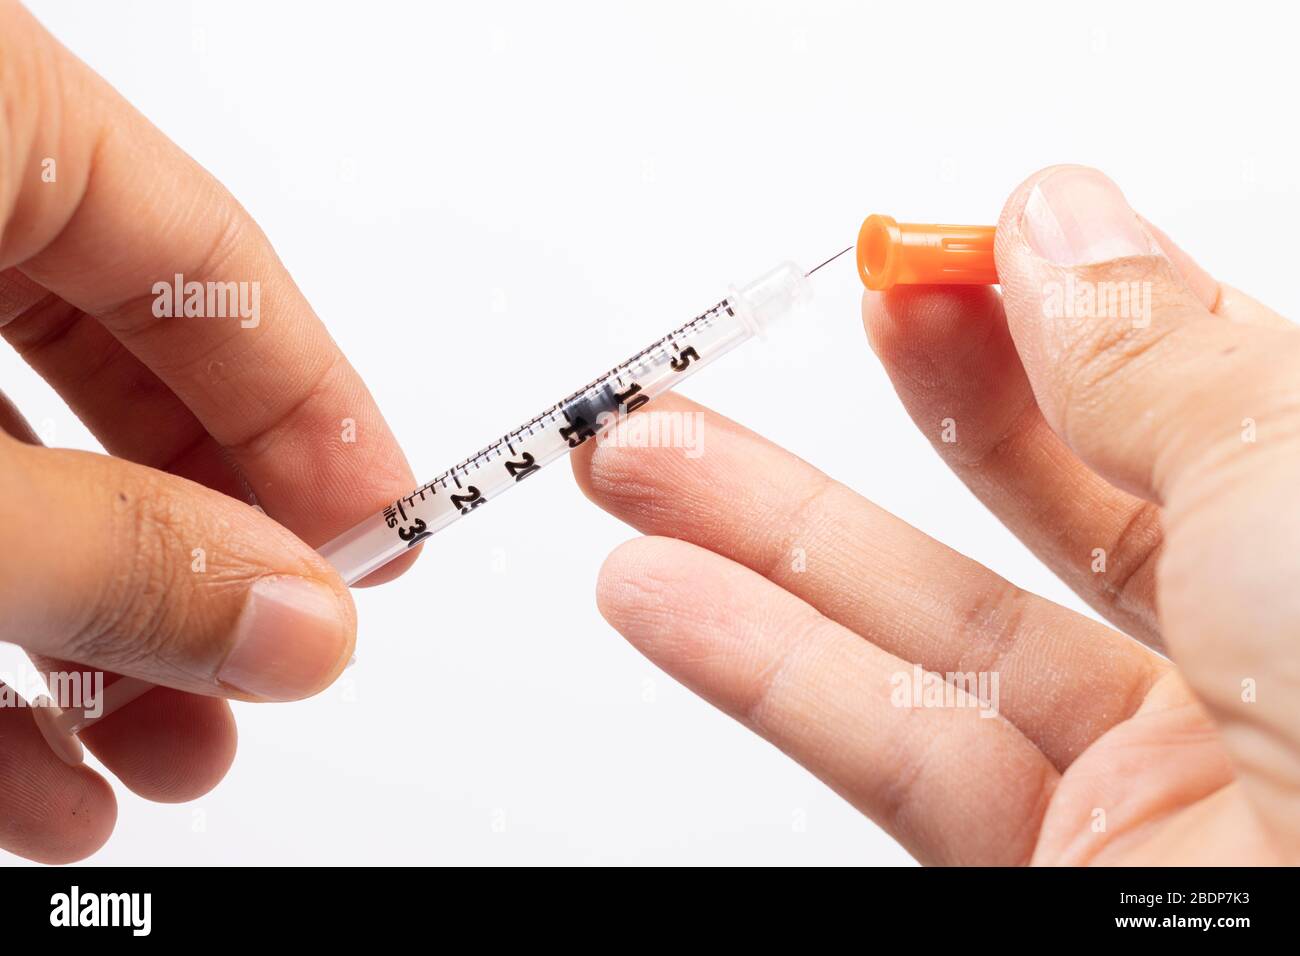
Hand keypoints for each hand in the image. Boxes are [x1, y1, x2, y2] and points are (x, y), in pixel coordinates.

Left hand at [0, 3, 415, 862]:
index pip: (213, 270)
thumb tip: (301, 622)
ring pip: (16, 472)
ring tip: (159, 763)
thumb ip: (119, 553)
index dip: (319, 422)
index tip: (384, 546)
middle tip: (277, 672)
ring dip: (98, 638)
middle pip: (123, 377)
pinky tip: (27, 766)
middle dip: (205, 559)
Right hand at [573, 165, 1299, 863]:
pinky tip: (668, 592)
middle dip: (896, 408)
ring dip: (764, 537)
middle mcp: (1251, 668)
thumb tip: (1058, 229)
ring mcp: (1143, 779)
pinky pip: (886, 748)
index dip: (1046, 321)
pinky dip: (758, 663)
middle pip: (1040, 506)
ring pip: (923, 630)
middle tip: (785, 337)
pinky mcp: (1042, 869)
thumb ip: (1165, 367)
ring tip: (645, 460)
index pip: (1177, 406)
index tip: (934, 261)